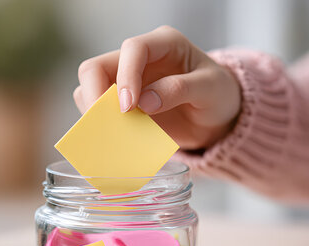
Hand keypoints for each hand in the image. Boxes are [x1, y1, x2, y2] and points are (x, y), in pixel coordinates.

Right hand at [73, 26, 240, 149]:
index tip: (128, 107)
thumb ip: (180, 89)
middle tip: (105, 122)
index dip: (125, 76)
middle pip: (96, 67)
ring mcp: (126, 82)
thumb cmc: (218, 96)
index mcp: (163, 43)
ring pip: (90, 88)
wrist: (216, 118)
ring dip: (95, 112)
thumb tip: (144, 103)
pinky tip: (113, 137)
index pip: (132, 49)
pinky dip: (101, 124)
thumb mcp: (211, 90)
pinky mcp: (121, 104)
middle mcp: (139, 59)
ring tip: (111, 133)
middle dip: (94, 94)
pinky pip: (99, 111)